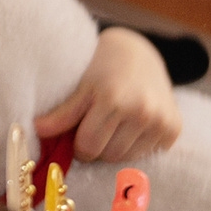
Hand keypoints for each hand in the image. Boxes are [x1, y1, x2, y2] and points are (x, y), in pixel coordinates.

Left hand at [38, 28, 181, 162]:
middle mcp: (142, 111)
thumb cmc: (102, 67)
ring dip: (117, 147)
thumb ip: (62, 113)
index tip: (79, 131)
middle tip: (97, 126)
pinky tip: (134, 124)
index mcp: (114, 99)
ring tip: (115, 124)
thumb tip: (36, 131)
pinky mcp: (174, 127)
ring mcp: (161, 120)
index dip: (79, 143)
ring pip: (128, 158)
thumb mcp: (80, 86)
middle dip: (98, 146)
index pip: (88, 147)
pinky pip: (149, 153)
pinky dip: (138, 144)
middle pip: (109, 155)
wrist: (139, 52)